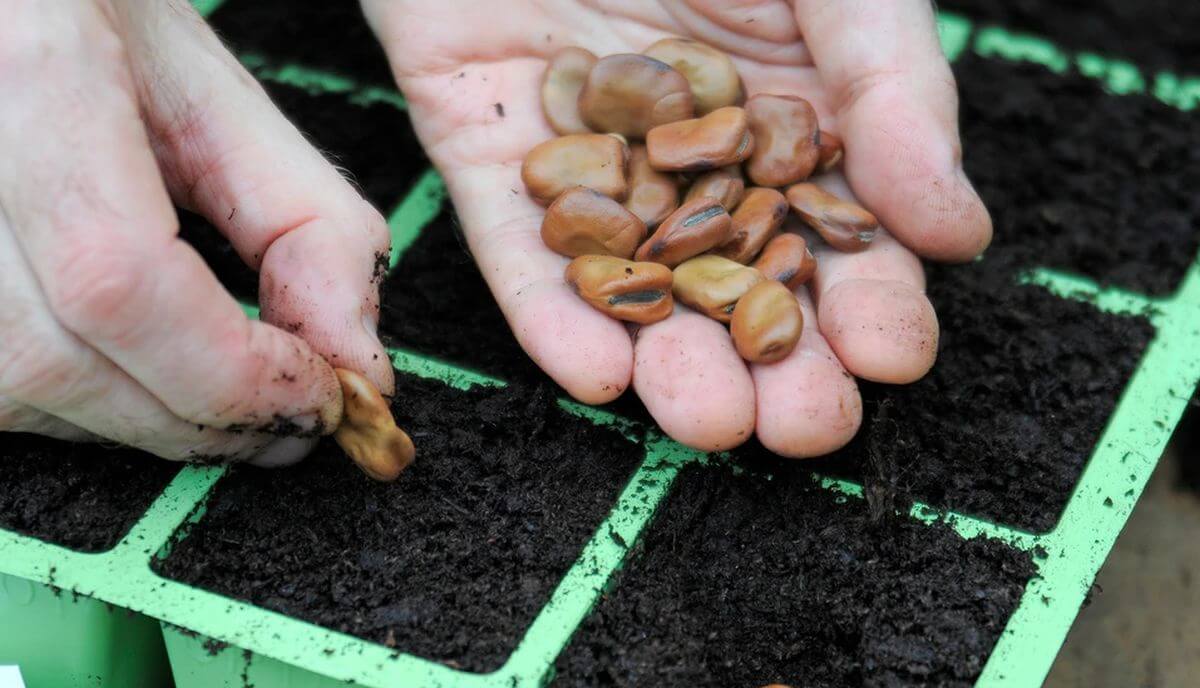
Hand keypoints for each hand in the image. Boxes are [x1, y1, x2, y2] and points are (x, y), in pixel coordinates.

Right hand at [0, 0, 392, 463]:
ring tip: (221, 397)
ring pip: (9, 389)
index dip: (232, 372)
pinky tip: (134, 373)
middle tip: (290, 421)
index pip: (117, 278)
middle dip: (199, 418)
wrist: (3, 5)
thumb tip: (354, 360)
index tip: (320, 396)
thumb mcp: (217, 95)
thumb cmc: (94, 19)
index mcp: (29, 73)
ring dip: (137, 421)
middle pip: (54, 358)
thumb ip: (306, 222)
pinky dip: (76, 401)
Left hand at [363, 0, 990, 454]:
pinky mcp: (485, 152)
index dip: (869, 302)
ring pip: (629, 284)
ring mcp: (586, 161)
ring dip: (666, 362)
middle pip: (733, 285)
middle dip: (770, 363)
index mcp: (790, 122)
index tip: (889, 358)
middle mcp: (689, 159)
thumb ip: (894, 91)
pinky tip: (590, 373)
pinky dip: (547, 310)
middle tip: (797, 428)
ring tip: (705, 419)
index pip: (840, 237)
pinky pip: (513, 246)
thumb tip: (957, 232)